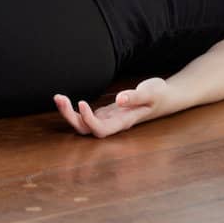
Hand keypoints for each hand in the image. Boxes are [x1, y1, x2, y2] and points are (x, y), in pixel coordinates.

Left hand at [54, 78, 171, 137]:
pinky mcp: (105, 113)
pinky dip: (73, 110)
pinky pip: (85, 117)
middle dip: (71, 117)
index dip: (89, 120)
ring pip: (83, 125)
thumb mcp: (152, 92)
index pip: (102, 129)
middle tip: (60, 98)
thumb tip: (120, 99)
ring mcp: (108, 120)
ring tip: (58, 98)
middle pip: (87, 130)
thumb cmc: (159, 95)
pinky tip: (65, 100)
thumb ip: (136, 96)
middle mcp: (113, 124)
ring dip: (68, 114)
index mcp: (124, 122)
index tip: (82, 103)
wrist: (165, 98)